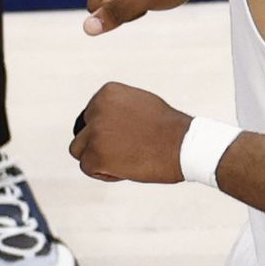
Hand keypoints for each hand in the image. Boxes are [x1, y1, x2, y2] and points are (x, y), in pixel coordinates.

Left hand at [69, 81, 190, 182]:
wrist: (184, 145)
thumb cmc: (167, 128)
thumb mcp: (139, 104)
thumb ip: (116, 108)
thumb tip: (98, 120)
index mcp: (107, 93)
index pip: (91, 116)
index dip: (108, 129)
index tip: (129, 134)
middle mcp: (96, 109)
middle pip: (83, 133)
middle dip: (99, 144)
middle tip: (126, 149)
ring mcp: (95, 132)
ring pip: (80, 151)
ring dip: (98, 157)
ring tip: (125, 158)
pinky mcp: (95, 155)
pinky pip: (88, 168)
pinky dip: (105, 173)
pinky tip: (126, 167)